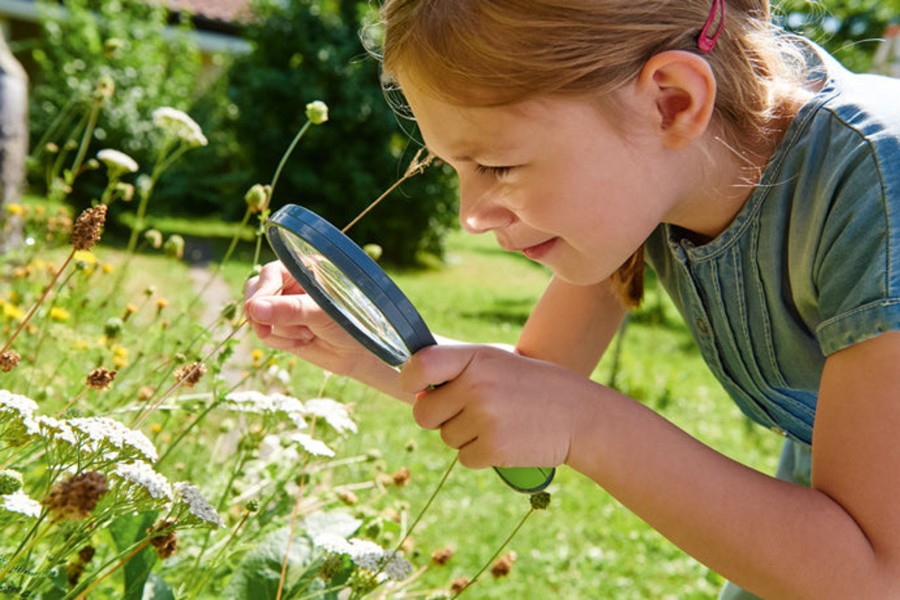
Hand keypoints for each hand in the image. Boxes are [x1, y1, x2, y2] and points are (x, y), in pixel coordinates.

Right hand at [243, 261, 380, 380]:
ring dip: (280, 331)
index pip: (270, 273)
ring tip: (308, 334)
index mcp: (304, 268)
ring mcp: (284, 305)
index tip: (256, 312)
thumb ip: (291, 309)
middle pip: (255, 292)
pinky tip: (303, 341)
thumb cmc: (352, 323)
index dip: (262, 293)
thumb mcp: (324, 313)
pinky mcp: (281, 326)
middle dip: (262, 315)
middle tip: (266, 331)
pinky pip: (265, 334)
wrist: (360, 352)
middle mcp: (291, 283)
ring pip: (258, 316)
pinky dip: (280, 342)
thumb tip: (255, 309)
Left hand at [399, 344, 595, 468]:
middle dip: (439, 418)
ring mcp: (485, 418)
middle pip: (424, 414)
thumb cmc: (532, 387)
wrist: (580, 415)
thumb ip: (458, 372)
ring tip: (499, 423)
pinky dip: (481, 454)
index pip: (421, 366)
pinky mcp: (494, 448)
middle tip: (468, 412)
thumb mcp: (497, 364)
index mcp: (475, 358)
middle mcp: (476, 385)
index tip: (418, 388)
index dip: (411, 380)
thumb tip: (417, 395)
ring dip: (465, 437)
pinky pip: (464, 458)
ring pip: (446, 438)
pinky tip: (506, 439)